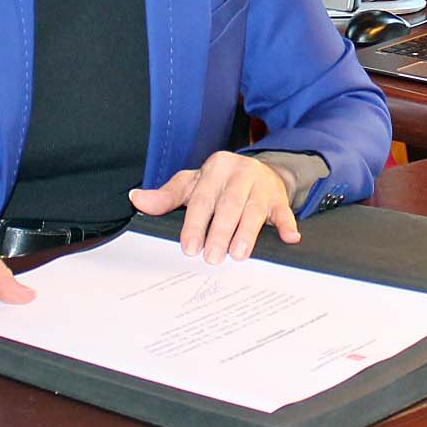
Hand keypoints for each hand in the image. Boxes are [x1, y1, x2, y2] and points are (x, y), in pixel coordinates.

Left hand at [128, 150, 299, 264]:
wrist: (260, 171)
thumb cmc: (220, 183)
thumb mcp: (193, 184)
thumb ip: (167, 196)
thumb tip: (137, 200)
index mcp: (214, 169)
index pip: (202, 199)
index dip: (195, 224)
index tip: (189, 247)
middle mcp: (239, 174)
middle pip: (229, 205)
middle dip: (220, 232)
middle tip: (213, 258)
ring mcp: (261, 185)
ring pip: (254, 210)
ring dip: (248, 233)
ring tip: (239, 254)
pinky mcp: (279, 197)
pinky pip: (284, 211)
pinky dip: (287, 225)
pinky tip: (289, 238)